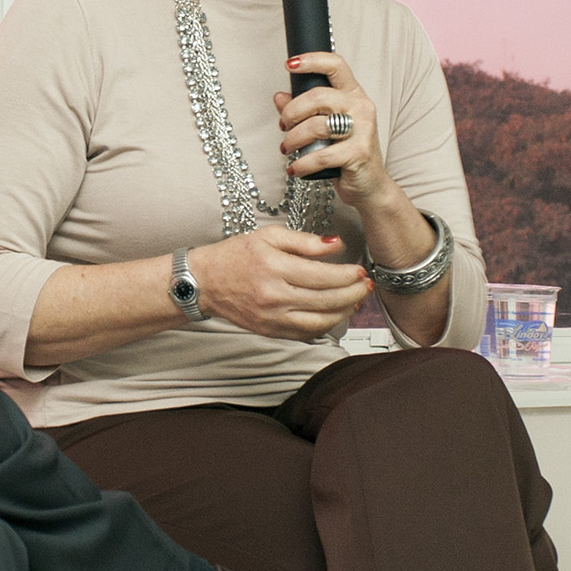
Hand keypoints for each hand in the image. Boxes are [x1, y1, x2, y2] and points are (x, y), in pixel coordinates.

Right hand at [188, 227, 370, 339]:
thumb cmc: (235, 255)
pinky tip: (334, 314)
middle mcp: (274, 296)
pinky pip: (305, 334)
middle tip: (366, 285)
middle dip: (353, 293)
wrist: (204, 282)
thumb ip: (304, 241)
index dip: (347, 275)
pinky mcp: (270, 331)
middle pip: (326, 300)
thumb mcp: (269, 236)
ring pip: (320, 322)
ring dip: (343, 313)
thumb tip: (335, 244)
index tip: (360, 270)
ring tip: (355, 300)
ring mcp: (272, 318)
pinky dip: (324, 326)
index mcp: (275, 268)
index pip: (323, 276)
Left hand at [276, 52, 390, 205]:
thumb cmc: (345, 152)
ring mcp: (363, 129)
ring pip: (316, 126)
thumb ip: (302, 111)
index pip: (336, 65)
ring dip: (293, 139)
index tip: (289, 64)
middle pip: (318, 96)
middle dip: (291, 112)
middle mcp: (361, 107)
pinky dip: (302, 164)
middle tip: (283, 126)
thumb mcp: (324, 128)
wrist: (370, 185)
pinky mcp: (359, 153)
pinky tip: (295, 168)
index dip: (312, 61)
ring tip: (287, 148)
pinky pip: (321, 155)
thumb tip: (279, 97)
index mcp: (353, 94)